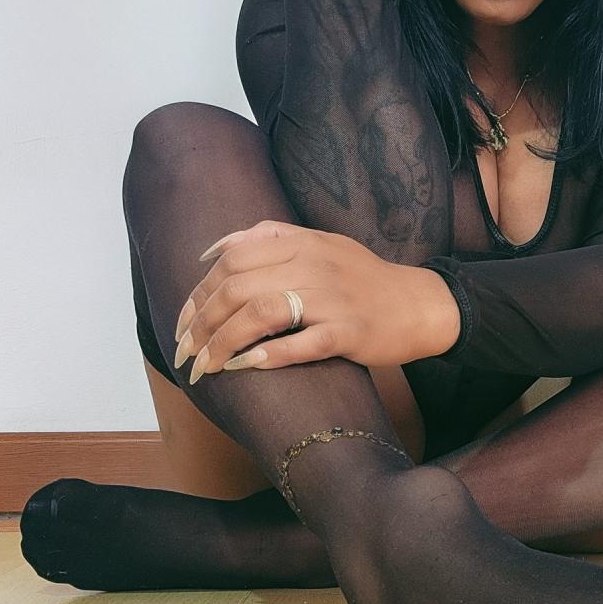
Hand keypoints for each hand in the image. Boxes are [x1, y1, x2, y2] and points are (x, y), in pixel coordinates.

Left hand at [172, 220, 457, 383]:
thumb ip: (271, 237)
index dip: (198, 293)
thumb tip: (215, 249)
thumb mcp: (320, 242)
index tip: (183, 323)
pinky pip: (302, 343)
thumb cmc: (362, 278)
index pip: (232, 260)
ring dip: (224, 343)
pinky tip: (246, 366)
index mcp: (302, 241)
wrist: (420, 304)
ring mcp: (332, 298)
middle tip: (186, 352)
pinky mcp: (349, 332)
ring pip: (261, 314)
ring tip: (206, 367)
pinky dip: (268, 356)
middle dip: (201, 324)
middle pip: (238, 288)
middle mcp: (314, 264)